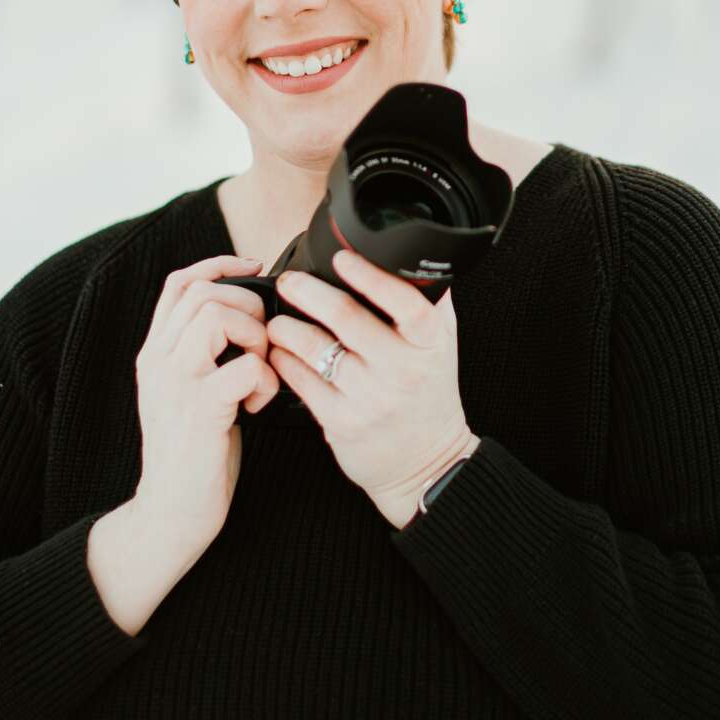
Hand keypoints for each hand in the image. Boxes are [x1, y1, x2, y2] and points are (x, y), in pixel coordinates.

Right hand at [129, 254, 281, 553]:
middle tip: (261, 344)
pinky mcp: (201, 412)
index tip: (253, 269)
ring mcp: (176, 385)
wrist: (170, 513)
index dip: (219, 265)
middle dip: (248, 306)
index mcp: (155, 353)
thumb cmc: (193, 453)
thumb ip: (203, 354)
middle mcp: (158, 361)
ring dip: (255, 336)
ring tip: (260, 370)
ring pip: (218, 316)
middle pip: (204, 292)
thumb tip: (247, 317)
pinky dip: (266, 377)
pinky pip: (245, 367)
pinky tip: (262, 401)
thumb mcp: (188, 391)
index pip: (179, 283)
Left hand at [267, 249, 479, 528]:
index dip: (370, 276)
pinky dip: (284, 361)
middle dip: (309, 292)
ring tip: (277, 319)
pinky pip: (302, 382)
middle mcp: (401, 370)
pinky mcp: (341, 423)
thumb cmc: (429, 394)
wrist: (426, 462)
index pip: (405, 303)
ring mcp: (370, 399)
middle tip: (290, 280)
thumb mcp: (442, 346)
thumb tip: (408, 260)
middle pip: (348, 319)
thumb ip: (428, 304)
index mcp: (429, 344)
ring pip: (316, 349)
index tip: (342, 257)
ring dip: (287, 328)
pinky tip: (279, 351)